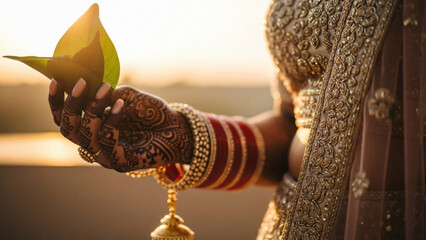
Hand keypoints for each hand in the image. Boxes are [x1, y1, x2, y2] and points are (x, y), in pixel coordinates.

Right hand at [48, 78, 193, 171]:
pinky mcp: (122, 163)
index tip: (56, 79)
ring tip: (105, 89)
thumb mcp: (124, 95)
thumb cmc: (150, 112)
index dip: (56, 101)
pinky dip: (112, 121)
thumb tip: (84, 81)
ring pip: (85, 137)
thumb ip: (104, 92)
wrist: (178, 128)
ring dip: (93, 110)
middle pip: (68, 130)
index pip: (63, 119)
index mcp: (90, 128)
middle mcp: (94, 144)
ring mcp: (107, 156)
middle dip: (71, 105)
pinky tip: (121, 104)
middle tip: (82, 83)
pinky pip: (108, 144)